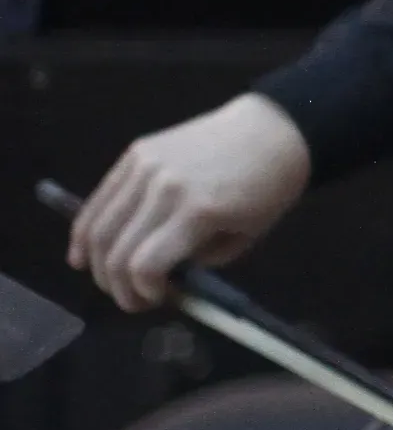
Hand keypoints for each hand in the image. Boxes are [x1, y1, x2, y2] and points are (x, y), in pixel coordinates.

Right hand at [69, 94, 311, 313]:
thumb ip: (202, 262)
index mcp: (198, 211)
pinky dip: (84, 231)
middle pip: (116, 252)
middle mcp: (164, 188)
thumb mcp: (247, 236)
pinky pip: (99, 199)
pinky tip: (82, 254)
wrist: (273, 128)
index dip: (143, 293)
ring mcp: (145, 166)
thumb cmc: (270, 188)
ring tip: (109, 281)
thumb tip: (164, 280)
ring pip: (98, 227)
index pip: (145, 266)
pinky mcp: (135, 153)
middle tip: (133, 300)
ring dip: (96, 264)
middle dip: (118, 287)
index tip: (158, 301)